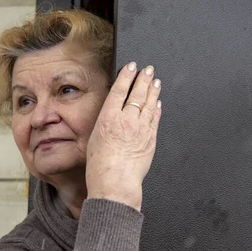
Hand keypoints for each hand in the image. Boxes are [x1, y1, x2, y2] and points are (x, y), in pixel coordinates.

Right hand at [86, 62, 161, 210]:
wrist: (115, 183)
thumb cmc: (100, 167)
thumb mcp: (94, 139)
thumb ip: (105, 123)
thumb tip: (113, 113)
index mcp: (108, 118)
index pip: (120, 90)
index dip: (127, 76)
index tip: (131, 67)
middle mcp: (126, 120)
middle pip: (137, 93)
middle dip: (144, 79)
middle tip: (148, 70)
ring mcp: (141, 129)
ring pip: (149, 104)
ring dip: (153, 91)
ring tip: (155, 81)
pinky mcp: (150, 139)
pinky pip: (155, 119)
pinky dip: (156, 109)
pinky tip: (157, 103)